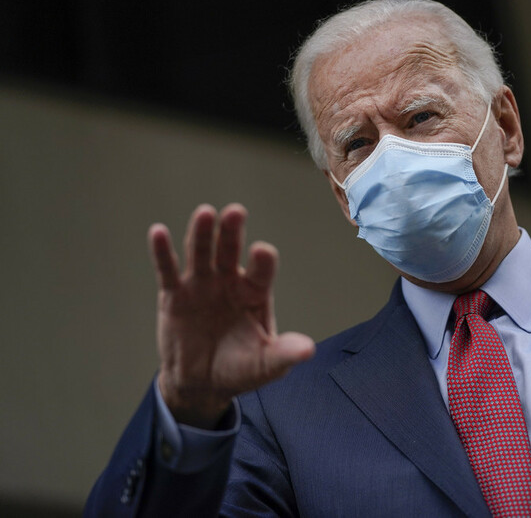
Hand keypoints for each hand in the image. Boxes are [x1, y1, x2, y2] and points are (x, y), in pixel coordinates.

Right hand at [150, 204, 314, 427]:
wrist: (202, 384)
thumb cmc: (240, 369)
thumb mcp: (266, 365)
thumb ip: (283, 354)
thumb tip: (308, 351)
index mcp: (255, 293)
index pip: (262, 270)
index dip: (263, 261)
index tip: (261, 252)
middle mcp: (229, 282)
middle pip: (231, 250)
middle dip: (233, 231)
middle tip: (235, 212)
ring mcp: (201, 285)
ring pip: (201, 253)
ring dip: (202, 233)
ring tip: (205, 214)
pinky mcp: (175, 295)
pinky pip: (167, 270)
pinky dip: (162, 252)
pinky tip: (158, 232)